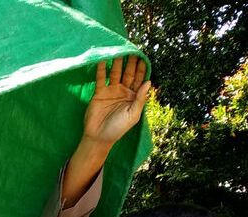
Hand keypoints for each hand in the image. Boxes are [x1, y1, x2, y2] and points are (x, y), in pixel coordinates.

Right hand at [60, 56, 150, 204]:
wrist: (98, 137)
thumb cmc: (118, 128)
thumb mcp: (133, 115)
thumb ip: (140, 98)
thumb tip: (149, 82)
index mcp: (134, 97)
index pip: (139, 79)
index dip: (141, 69)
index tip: (143, 57)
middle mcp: (123, 91)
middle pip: (128, 73)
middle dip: (131, 62)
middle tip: (132, 49)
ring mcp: (111, 91)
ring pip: (115, 73)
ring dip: (118, 63)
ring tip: (119, 50)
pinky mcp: (99, 93)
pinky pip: (101, 78)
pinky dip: (102, 69)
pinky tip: (104, 60)